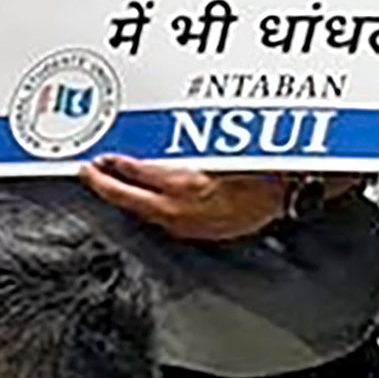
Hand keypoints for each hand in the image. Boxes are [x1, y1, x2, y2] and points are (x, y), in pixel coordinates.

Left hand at [78, 155, 292, 243]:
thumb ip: (182, 146)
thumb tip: (146, 145)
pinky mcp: (198, 233)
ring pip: (145, 211)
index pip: (138, 173)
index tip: (100, 158)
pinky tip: (144, 198)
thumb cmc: (263, 163)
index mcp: (188, 184)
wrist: (289, 189)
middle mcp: (184, 209)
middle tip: (89, 172)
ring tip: (110, 182)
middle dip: (107, 184)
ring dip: (127, 196)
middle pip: (131, 199)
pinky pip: (163, 219)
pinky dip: (149, 206)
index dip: (115, 165)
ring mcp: (190, 225)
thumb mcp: (219, 145)